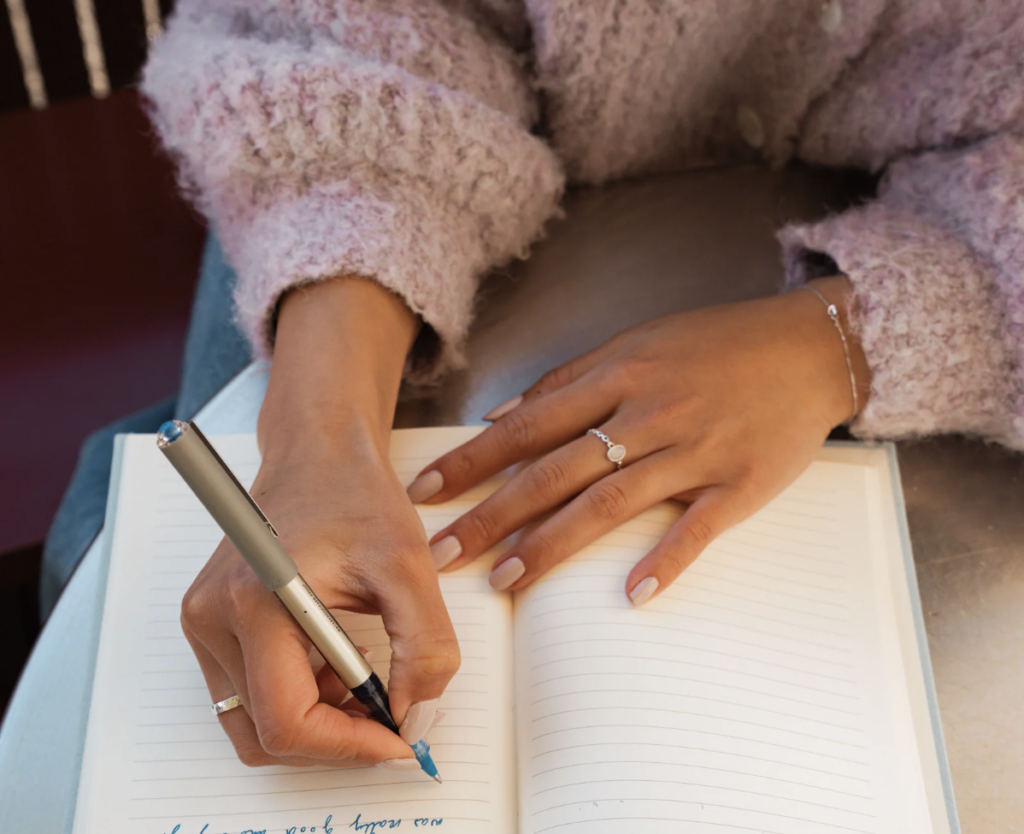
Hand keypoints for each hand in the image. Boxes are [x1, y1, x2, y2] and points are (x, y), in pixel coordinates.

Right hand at [181, 277, 459, 767]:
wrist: (317, 451)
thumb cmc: (356, 493)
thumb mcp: (410, 566)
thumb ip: (424, 648)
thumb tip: (415, 716)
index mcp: (255, 601)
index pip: (288, 721)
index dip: (351, 747)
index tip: (400, 740)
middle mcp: (214, 618)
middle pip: (264, 734)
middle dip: (334, 740)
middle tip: (389, 718)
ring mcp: (205, 622)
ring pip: (255, 720)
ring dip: (317, 719)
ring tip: (367, 676)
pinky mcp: (211, 621)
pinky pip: (250, 691)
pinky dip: (299, 696)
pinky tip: (339, 661)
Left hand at [408, 277, 868, 604]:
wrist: (809, 347)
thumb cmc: (714, 344)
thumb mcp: (635, 343)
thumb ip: (569, 380)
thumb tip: (501, 415)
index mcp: (617, 375)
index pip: (527, 425)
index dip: (472, 461)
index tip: (425, 492)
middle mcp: (647, 413)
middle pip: (555, 471)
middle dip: (492, 514)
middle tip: (443, 553)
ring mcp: (694, 450)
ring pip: (610, 503)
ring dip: (553, 544)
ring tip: (505, 580)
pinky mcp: (739, 484)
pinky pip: (696, 528)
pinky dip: (664, 561)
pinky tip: (630, 594)